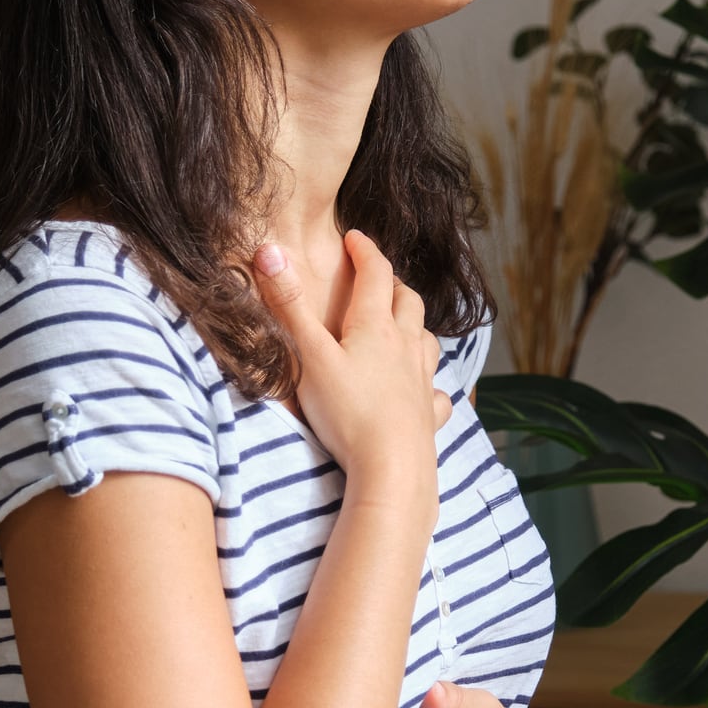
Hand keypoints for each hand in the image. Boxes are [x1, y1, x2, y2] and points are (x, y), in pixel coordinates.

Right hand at [251, 230, 450, 507]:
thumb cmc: (348, 413)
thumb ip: (289, 307)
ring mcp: (421, 381)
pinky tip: (426, 390)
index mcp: (376, 327)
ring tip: (404, 324)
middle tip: (378, 276)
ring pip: (428, 340)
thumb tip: (270, 250)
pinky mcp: (428, 415)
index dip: (365, 251)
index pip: (376, 274)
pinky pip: (437, 392)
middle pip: (408, 302)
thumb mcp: (309, 356)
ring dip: (416, 325)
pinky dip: (431, 383)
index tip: (354, 237)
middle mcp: (406, 347)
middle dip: (393, 283)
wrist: (393, 470)